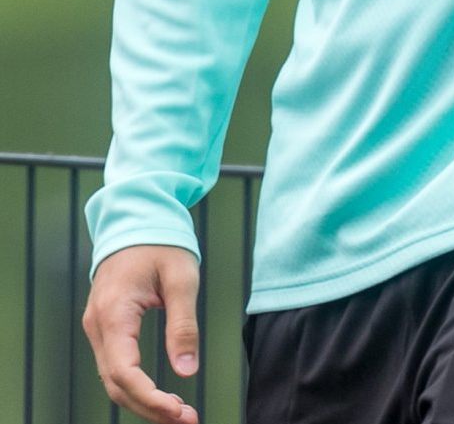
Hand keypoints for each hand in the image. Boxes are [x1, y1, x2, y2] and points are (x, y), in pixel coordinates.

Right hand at [83, 245, 200, 423]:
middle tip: (186, 419)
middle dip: (149, 407)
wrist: (137, 219)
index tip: (178, 411)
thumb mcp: (182, 279)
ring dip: (142, 400)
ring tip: (177, 412)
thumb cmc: (161, 243)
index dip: (150, 398)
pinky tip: (159, 394)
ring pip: (113, 379)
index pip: (124, 372)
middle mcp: (98, 326)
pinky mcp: (105, 327)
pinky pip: (115, 366)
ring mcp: (97, 328)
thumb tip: (187, 371)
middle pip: (116, 384)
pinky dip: (135, 385)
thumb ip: (183, 325)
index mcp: (114, 313)